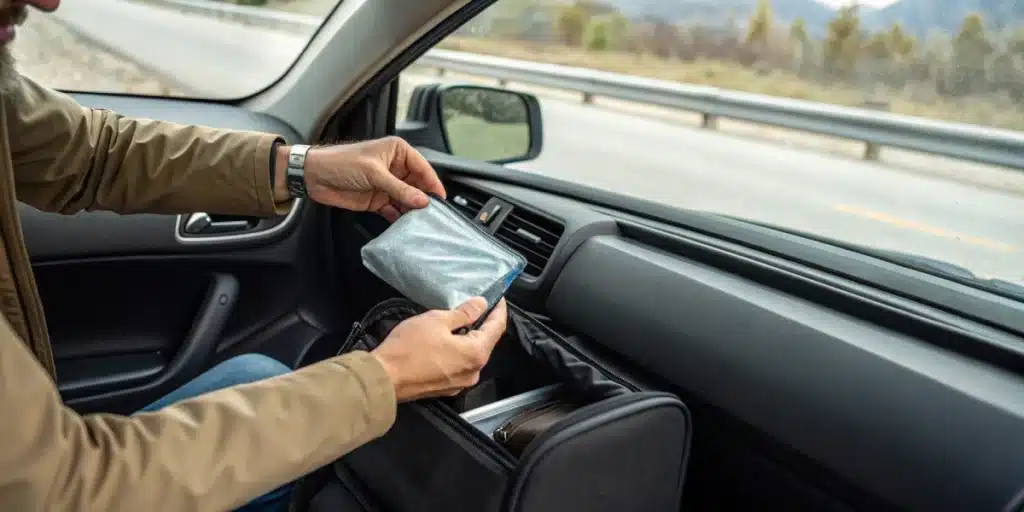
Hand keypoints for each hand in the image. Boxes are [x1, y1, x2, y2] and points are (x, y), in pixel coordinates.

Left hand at [274, 137, 445, 221]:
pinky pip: (395, 210)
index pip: (422, 168)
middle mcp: (395, 168)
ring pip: (408, 199)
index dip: (433, 183)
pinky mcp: (378, 200)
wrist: (314, 176)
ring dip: (413, 210)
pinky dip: (400, 217)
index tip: (441, 199)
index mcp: (397, 152)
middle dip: (424, 199)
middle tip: (434, 214)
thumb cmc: (341, 162)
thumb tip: (422, 200)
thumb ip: (399, 189)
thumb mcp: (374, 173)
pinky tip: (405, 225)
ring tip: (422, 222)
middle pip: (418, 185)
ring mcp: (387, 185)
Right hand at [369, 298, 507, 402]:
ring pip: (472, 355)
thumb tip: (481, 305)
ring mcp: (461, 383)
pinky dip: (459, 352)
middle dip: (484, 324)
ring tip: (462, 321)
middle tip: (479, 306)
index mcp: (476, 354)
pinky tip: (449, 341)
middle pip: (486, 343)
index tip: (498, 298)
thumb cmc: (410, 347)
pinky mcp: (447, 388)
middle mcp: (474, 371)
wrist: (384, 379)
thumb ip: (464, 313)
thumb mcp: (437, 320)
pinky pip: (459, 365)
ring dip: (470, 338)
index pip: (497, 327)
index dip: (499, 310)